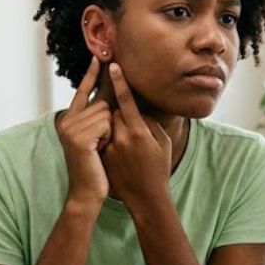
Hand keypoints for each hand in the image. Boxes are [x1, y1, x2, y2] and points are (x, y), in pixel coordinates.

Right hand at [56, 58, 111, 207]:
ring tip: (99, 149)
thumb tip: (109, 98)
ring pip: (106, 113)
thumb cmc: (95, 168)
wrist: (87, 193)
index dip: (91, 75)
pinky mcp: (79, 137)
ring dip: (109, 132)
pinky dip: (108, 137)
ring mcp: (71, 128)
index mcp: (68, 120)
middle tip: (99, 145)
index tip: (98, 57)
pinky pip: (106, 124)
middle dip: (108, 123)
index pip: (83, 92)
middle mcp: (66, 121)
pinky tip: (99, 151)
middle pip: (102, 104)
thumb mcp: (95, 138)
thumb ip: (98, 118)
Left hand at [102, 63, 172, 210]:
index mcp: (139, 131)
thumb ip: (149, 122)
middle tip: (130, 127)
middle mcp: (122, 137)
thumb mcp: (162, 142)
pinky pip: (103, 137)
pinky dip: (109, 138)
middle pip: (113, 110)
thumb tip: (136, 108)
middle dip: (118, 111)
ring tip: (127, 144)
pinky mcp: (102, 155)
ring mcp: (110, 147)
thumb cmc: (158, 168)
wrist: (145, 198)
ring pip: (107, 124)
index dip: (119, 81)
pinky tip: (120, 153)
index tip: (112, 65)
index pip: (125, 100)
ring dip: (113, 126)